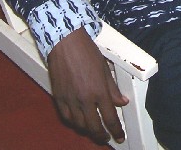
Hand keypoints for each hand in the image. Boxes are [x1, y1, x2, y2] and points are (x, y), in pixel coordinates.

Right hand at [47, 27, 128, 144]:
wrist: (65, 42)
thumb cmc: (87, 51)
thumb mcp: (105, 68)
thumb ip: (112, 88)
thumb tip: (122, 102)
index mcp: (99, 91)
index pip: (110, 118)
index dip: (116, 130)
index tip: (120, 136)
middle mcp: (84, 99)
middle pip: (94, 126)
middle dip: (102, 135)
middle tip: (107, 138)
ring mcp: (70, 100)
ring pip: (79, 125)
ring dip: (88, 130)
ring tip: (94, 130)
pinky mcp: (58, 97)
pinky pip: (66, 117)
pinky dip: (74, 122)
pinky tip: (79, 121)